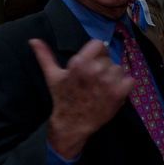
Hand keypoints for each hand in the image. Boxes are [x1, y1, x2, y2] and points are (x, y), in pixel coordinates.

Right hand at [30, 38, 133, 158]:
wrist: (72, 124)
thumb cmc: (63, 98)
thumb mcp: (53, 75)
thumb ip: (44, 55)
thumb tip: (33, 40)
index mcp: (79, 62)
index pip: (98, 45)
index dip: (97, 54)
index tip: (92, 65)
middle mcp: (94, 69)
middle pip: (109, 59)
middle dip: (103, 69)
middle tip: (94, 83)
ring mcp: (107, 81)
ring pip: (119, 70)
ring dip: (114, 79)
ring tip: (102, 89)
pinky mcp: (118, 93)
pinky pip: (130, 81)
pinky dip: (125, 87)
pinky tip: (114, 94)